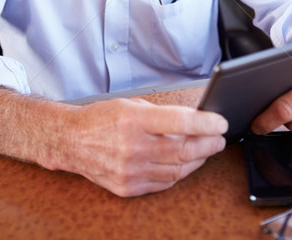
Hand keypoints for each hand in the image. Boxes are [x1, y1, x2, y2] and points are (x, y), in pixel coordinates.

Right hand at [60, 97, 227, 196]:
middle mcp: (133, 147)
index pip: (180, 122)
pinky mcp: (128, 187)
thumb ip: (162, 114)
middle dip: (208, 144)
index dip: (205, 123)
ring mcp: (130, 171)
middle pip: (183, 150)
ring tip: (205, 150)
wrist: (72, 141)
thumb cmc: (102, 118)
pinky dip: (179, 173)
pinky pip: (164, 182)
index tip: (220, 122)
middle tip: (219, 138)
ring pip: (177, 169)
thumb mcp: (132, 104)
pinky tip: (185, 163)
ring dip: (197, 160)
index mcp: (134, 120)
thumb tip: (193, 121)